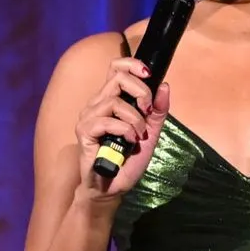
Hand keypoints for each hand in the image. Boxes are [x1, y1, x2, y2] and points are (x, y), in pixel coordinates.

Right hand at [73, 58, 171, 199]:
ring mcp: (89, 116)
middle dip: (141, 92)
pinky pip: (106, 121)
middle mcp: (98, 103)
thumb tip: (164, 86)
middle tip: (148, 111)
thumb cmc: (128, 159)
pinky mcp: (84, 131)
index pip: (116, 67)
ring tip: (138, 135)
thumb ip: (158, 111)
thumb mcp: (151, 132)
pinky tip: (129, 141)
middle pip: (118, 77)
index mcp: (112, 99)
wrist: (113, 185)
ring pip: (115, 100)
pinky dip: (124, 130)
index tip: (148, 74)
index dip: (132, 64)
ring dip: (135, 119)